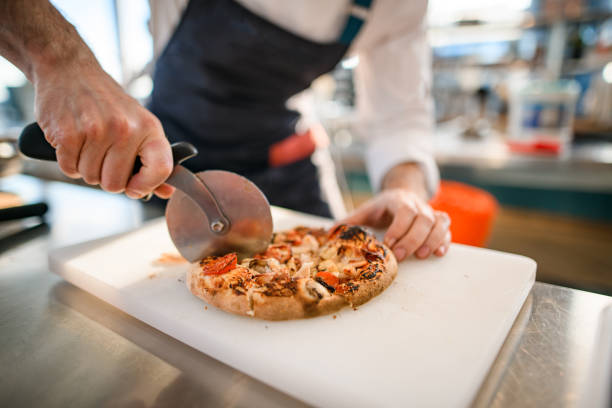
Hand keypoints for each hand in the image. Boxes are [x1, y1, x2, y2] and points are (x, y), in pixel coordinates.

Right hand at [33, 60, 173, 198]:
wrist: (70, 70)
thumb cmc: (108, 103)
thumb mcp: (139, 123)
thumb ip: (153, 159)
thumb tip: (166, 192)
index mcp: (149, 128)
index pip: (161, 171)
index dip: (146, 186)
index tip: (134, 187)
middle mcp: (125, 129)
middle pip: (115, 183)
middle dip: (106, 177)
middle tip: (102, 157)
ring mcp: (96, 130)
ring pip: (91, 177)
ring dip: (86, 168)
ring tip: (87, 144)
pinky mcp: (68, 133)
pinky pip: (69, 169)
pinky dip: (68, 162)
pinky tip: (73, 142)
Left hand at [342, 189, 450, 260]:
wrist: (401, 196)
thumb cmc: (381, 209)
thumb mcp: (365, 211)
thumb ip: (351, 221)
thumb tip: (330, 233)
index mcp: (397, 200)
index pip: (404, 210)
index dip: (399, 228)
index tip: (389, 245)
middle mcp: (416, 204)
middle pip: (423, 218)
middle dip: (413, 239)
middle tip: (401, 257)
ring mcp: (430, 211)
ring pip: (439, 222)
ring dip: (432, 240)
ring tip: (421, 256)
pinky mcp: (438, 221)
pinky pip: (447, 228)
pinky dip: (445, 240)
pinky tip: (438, 253)